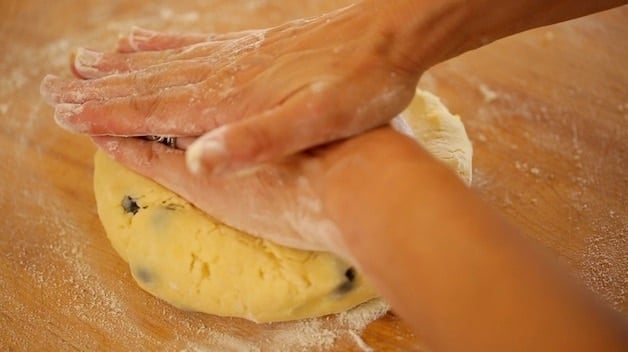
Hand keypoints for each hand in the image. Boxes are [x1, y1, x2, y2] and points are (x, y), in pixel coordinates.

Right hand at [41, 3, 419, 174]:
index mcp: (232, 100)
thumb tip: (197, 161)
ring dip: (122, 67)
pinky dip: (162, 46)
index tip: (68, 115)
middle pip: (150, 83)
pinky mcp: (254, 48)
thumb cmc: (359, 85)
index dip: (111, 115)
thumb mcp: (316, 122)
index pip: (157, 110)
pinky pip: (195, 47)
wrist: (389, 38)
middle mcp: (227, 75)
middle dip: (102, 91)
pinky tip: (147, 42)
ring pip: (166, 63)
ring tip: (85, 63)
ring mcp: (239, 58)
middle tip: (55, 89)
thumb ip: (256, 142)